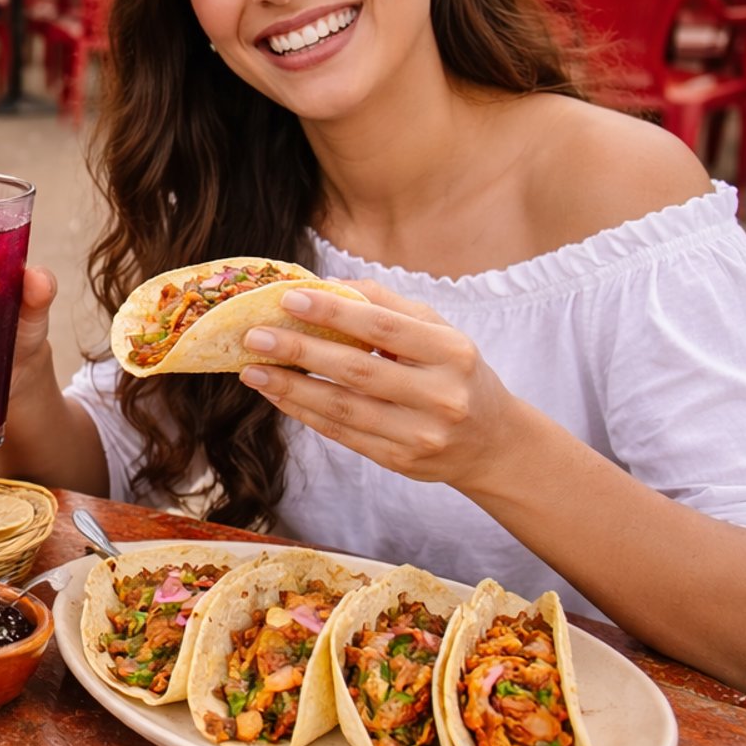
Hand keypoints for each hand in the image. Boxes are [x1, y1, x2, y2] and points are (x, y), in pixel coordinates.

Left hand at [234, 280, 518, 488]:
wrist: (492, 443)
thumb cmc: (455, 373)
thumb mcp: (437, 332)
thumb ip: (387, 305)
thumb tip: (327, 284)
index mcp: (452, 353)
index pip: (384, 328)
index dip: (334, 313)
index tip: (288, 299)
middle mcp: (441, 395)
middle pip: (358, 370)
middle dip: (300, 351)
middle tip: (255, 336)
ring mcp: (421, 434)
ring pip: (343, 408)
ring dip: (291, 387)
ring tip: (252, 369)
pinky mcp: (400, 461)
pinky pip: (342, 434)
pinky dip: (304, 412)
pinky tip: (277, 393)